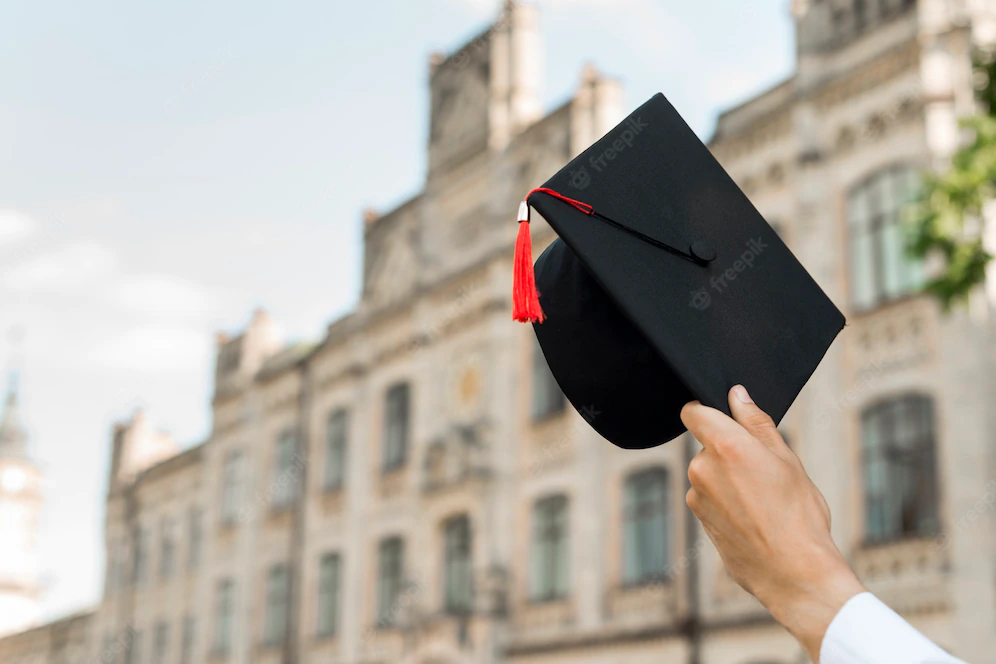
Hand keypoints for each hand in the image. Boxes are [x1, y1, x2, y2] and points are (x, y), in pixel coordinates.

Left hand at [681, 385, 864, 662]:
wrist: (793, 572)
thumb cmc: (798, 515)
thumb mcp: (786, 460)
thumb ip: (756, 423)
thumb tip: (737, 395)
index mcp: (724, 445)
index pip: (694, 411)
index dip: (707, 411)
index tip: (724, 418)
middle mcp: (701, 468)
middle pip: (707, 445)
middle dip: (729, 451)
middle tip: (763, 471)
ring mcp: (696, 496)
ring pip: (710, 473)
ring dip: (728, 478)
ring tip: (763, 500)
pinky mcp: (698, 519)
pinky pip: (710, 497)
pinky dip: (727, 501)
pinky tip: (753, 517)